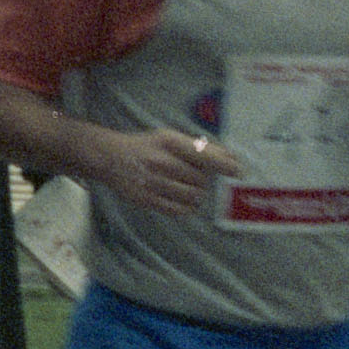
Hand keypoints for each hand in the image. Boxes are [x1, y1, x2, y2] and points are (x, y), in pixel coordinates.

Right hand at [101, 122, 240, 216]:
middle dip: (201, 181)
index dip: (224, 164)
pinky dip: (186, 207)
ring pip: (192, 196)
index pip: (204, 155)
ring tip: (189, 191)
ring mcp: (153, 182)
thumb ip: (199, 147)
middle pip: (200, 179)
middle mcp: (161, 161)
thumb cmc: (146, 147)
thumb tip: (231, 158)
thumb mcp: (170, 138)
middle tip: (192, 179)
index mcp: (169, 142)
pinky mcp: (146, 199)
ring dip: (196, 196)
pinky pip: (178, 209)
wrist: (110, 157)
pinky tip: (182, 201)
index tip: (238, 171)